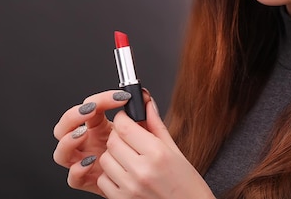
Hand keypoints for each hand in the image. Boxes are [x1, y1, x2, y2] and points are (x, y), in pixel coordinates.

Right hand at [53, 90, 139, 195]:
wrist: (150, 183)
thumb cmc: (146, 158)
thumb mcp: (146, 135)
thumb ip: (146, 117)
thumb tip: (146, 96)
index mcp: (98, 127)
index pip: (90, 107)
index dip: (102, 99)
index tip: (120, 97)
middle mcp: (87, 143)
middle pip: (64, 127)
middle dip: (73, 115)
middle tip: (90, 110)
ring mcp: (84, 162)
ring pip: (61, 153)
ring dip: (68, 140)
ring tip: (83, 134)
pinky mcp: (88, 182)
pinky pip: (73, 178)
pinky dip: (77, 169)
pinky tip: (90, 162)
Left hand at [97, 100, 215, 198]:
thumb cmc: (187, 184)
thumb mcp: (175, 150)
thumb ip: (156, 125)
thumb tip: (146, 103)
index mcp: (157, 154)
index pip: (125, 126)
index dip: (123, 118)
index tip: (126, 119)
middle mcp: (142, 170)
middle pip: (112, 141)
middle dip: (118, 136)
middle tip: (130, 140)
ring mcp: (130, 188)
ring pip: (105, 159)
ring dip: (113, 155)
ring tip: (129, 159)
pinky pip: (103, 180)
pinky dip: (110, 175)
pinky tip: (126, 175)